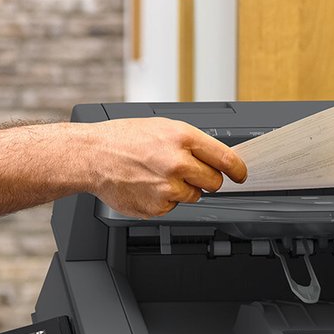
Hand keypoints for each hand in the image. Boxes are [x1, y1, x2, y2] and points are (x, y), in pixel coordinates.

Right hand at [86, 118, 246, 217]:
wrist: (92, 156)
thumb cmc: (123, 139)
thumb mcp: (161, 127)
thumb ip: (190, 142)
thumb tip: (215, 156)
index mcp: (182, 138)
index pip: (226, 158)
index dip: (238, 170)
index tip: (241, 175)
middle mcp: (178, 162)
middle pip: (214, 182)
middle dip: (207, 179)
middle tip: (190, 173)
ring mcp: (168, 187)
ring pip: (194, 196)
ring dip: (183, 189)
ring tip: (158, 175)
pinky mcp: (157, 206)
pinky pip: (173, 206)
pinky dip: (164, 199)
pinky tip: (147, 186)